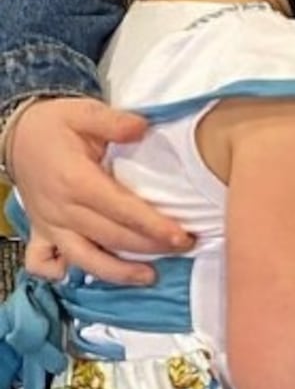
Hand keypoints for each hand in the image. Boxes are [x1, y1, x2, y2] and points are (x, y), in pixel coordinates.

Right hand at [8, 98, 190, 286]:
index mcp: (76, 179)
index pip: (121, 209)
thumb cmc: (53, 125)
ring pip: (84, 259)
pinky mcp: (40, 233)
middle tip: (183, 247)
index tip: (181, 236)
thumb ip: (114, 122)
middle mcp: (62, 208)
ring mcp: (49, 225)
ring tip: (149, 276)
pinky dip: (61, 274)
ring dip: (118, 273)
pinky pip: (44, 264)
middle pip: (111, 237)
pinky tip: (89, 275)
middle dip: (150, 247)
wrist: (16, 135)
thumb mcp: (83, 112)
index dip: (153, 225)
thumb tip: (143, 127)